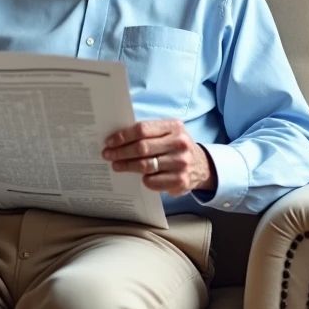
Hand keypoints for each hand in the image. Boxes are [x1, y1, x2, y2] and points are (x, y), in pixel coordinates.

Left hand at [102, 119, 216, 196]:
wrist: (201, 166)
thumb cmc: (175, 147)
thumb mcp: (168, 133)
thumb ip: (148, 133)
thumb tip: (117, 138)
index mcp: (174, 126)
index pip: (143, 129)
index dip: (123, 136)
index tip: (109, 142)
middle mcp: (180, 143)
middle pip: (142, 147)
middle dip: (120, 152)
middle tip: (107, 155)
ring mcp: (181, 163)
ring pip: (145, 166)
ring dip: (127, 166)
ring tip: (116, 165)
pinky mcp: (180, 180)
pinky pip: (152, 181)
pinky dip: (142, 180)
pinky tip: (138, 177)